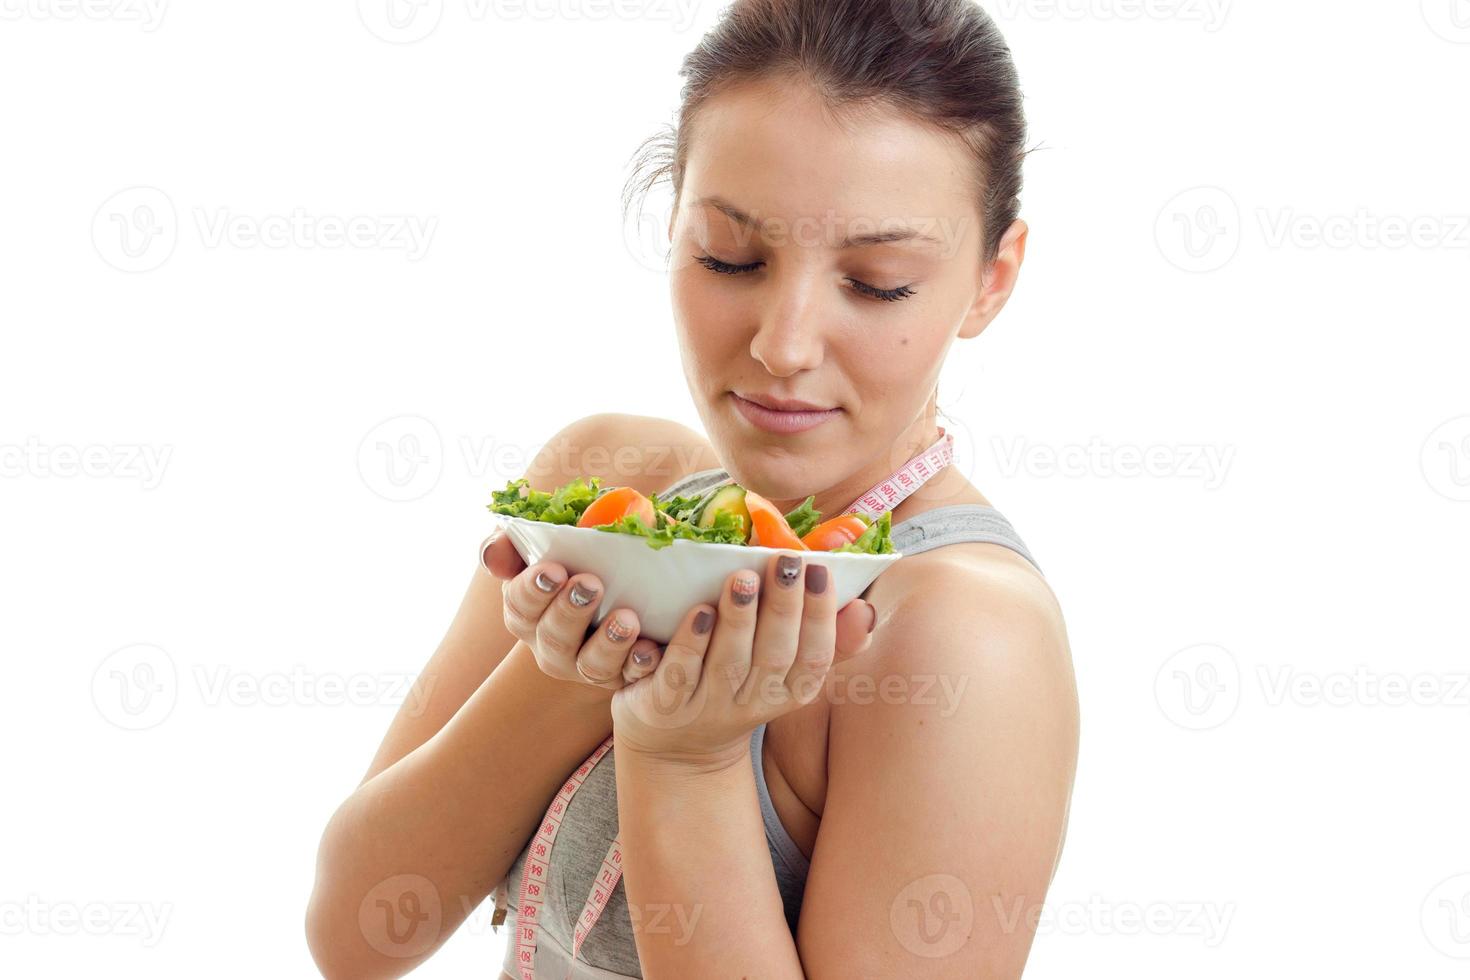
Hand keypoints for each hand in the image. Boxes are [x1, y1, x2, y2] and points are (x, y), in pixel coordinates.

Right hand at [481, 531, 661, 692]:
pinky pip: (632, 677)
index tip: (553, 570)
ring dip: (608, 642)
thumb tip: (492, 556)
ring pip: (591, 665)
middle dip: (570, 611)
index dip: (532, 590)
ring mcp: (587, 664)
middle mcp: (552, 645)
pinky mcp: (623, 674)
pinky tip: (650, 648)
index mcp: (529, 612)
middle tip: (591, 584)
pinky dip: (640, 664)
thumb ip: (513, 545)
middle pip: (553, 638)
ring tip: (626, 619)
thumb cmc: (578, 558)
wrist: (629, 583)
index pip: (519, 606)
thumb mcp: (546, 543)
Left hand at [610, 552, 876, 765]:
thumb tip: (863, 608)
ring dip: (739, 619)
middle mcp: (751, 704)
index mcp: (787, 692)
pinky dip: (691, 643)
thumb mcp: (783, 671)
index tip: (820, 569)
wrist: (674, 747)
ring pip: (729, 664)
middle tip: (786, 560)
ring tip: (743, 577)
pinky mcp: (665, 707)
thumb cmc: (736, 687)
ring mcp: (707, 707)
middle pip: (774, 656)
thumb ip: (823, 638)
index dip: (821, 615)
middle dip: (783, 606)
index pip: (815, 656)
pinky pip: (680, 674)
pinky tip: (699, 611)